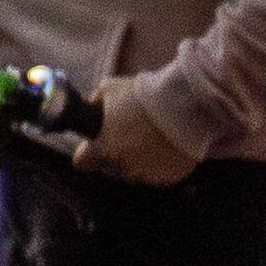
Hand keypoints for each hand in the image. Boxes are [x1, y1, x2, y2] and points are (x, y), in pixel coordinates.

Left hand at [82, 87, 202, 185]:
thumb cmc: (143, 94)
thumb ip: (95, 102)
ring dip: (138, 160)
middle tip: (127, 134)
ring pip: (136, 173)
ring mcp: (149, 175)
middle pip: (110, 168)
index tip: (93, 144)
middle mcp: (125, 168)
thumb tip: (93, 107)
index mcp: (104, 150)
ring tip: (149, 137)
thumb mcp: (108, 88)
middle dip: (115, 153)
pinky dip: (160, 163)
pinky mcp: (171, 177)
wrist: (183, 101)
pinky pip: (159, 174)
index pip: (81, 162)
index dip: (85, 152)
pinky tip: (165, 145)